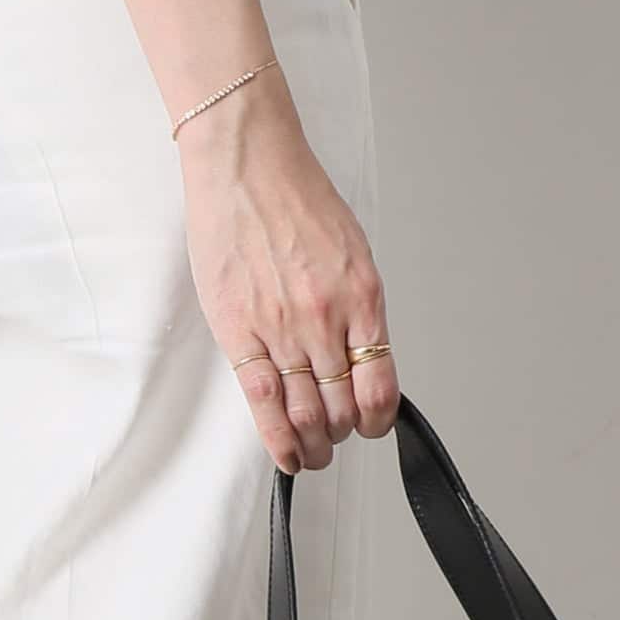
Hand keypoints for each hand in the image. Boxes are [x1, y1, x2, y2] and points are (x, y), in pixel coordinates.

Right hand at [177, 68, 398, 474]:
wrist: (248, 163)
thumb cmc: (298, 200)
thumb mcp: (354, 254)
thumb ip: (359, 311)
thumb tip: (360, 360)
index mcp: (363, 301)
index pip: (380, 387)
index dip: (377, 420)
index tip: (371, 426)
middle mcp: (326, 321)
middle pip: (342, 409)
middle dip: (342, 435)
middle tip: (336, 440)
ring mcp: (282, 329)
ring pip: (306, 415)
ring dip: (314, 446)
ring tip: (313, 455)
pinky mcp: (240, 331)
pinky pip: (263, 402)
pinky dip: (278, 439)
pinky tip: (286, 457)